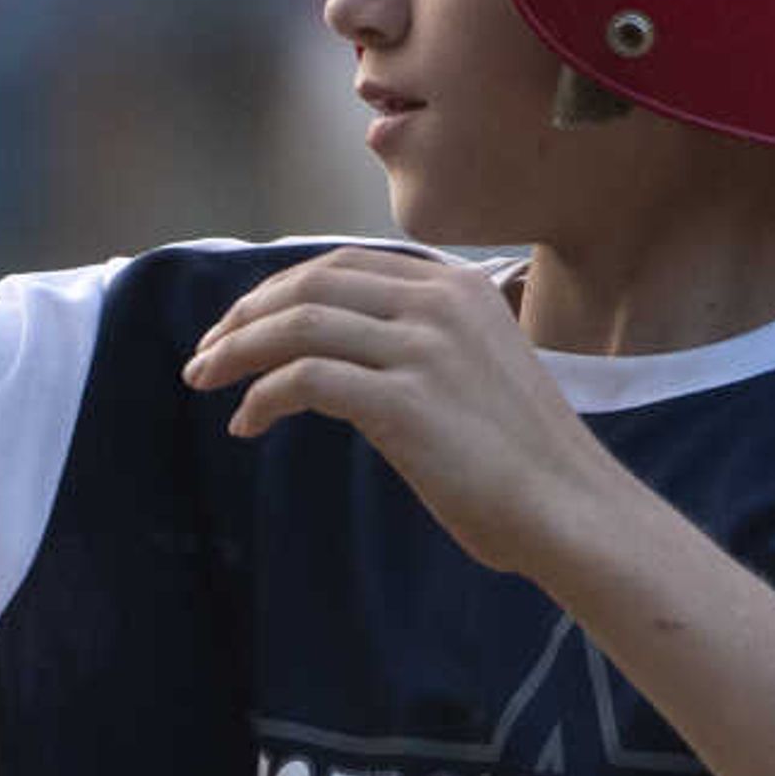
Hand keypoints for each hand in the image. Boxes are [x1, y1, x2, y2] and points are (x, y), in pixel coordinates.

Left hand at [179, 248, 623, 579]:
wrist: (571, 509)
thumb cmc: (521, 458)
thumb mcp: (475, 368)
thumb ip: (418, 342)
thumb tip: (334, 352)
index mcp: (458, 288)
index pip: (342, 266)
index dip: (278, 291)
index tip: (241, 322)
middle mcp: (440, 303)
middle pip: (310, 285)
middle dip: (245, 315)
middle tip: (206, 354)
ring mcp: (423, 348)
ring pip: (297, 324)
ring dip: (237, 351)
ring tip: (204, 379)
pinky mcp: (404, 401)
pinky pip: (304, 380)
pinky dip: (262, 397)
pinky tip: (246, 423)